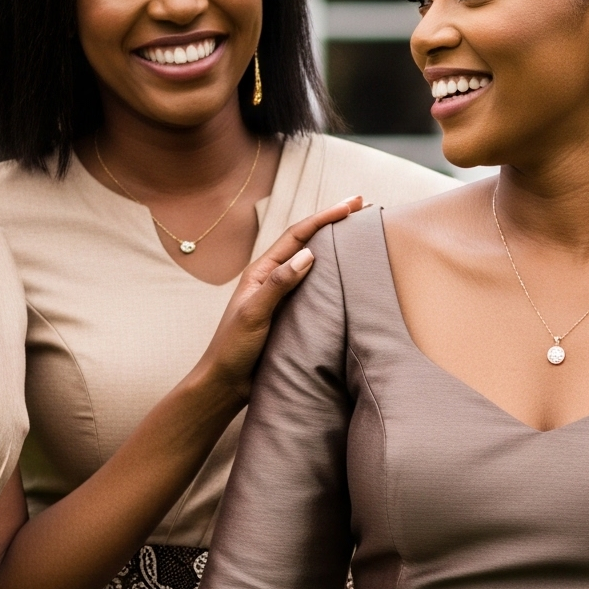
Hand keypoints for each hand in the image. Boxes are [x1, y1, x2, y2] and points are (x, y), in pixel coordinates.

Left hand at [191, 198, 361, 401]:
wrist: (226, 383)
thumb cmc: (233, 349)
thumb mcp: (253, 314)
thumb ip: (278, 285)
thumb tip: (308, 255)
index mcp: (262, 272)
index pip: (297, 236)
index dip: (324, 217)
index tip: (351, 205)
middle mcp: (274, 279)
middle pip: (308, 242)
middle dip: (334, 222)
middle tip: (362, 206)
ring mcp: (285, 297)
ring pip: (315, 265)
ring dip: (337, 247)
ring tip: (362, 233)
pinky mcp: (294, 315)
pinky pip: (318, 289)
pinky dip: (336, 277)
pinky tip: (351, 276)